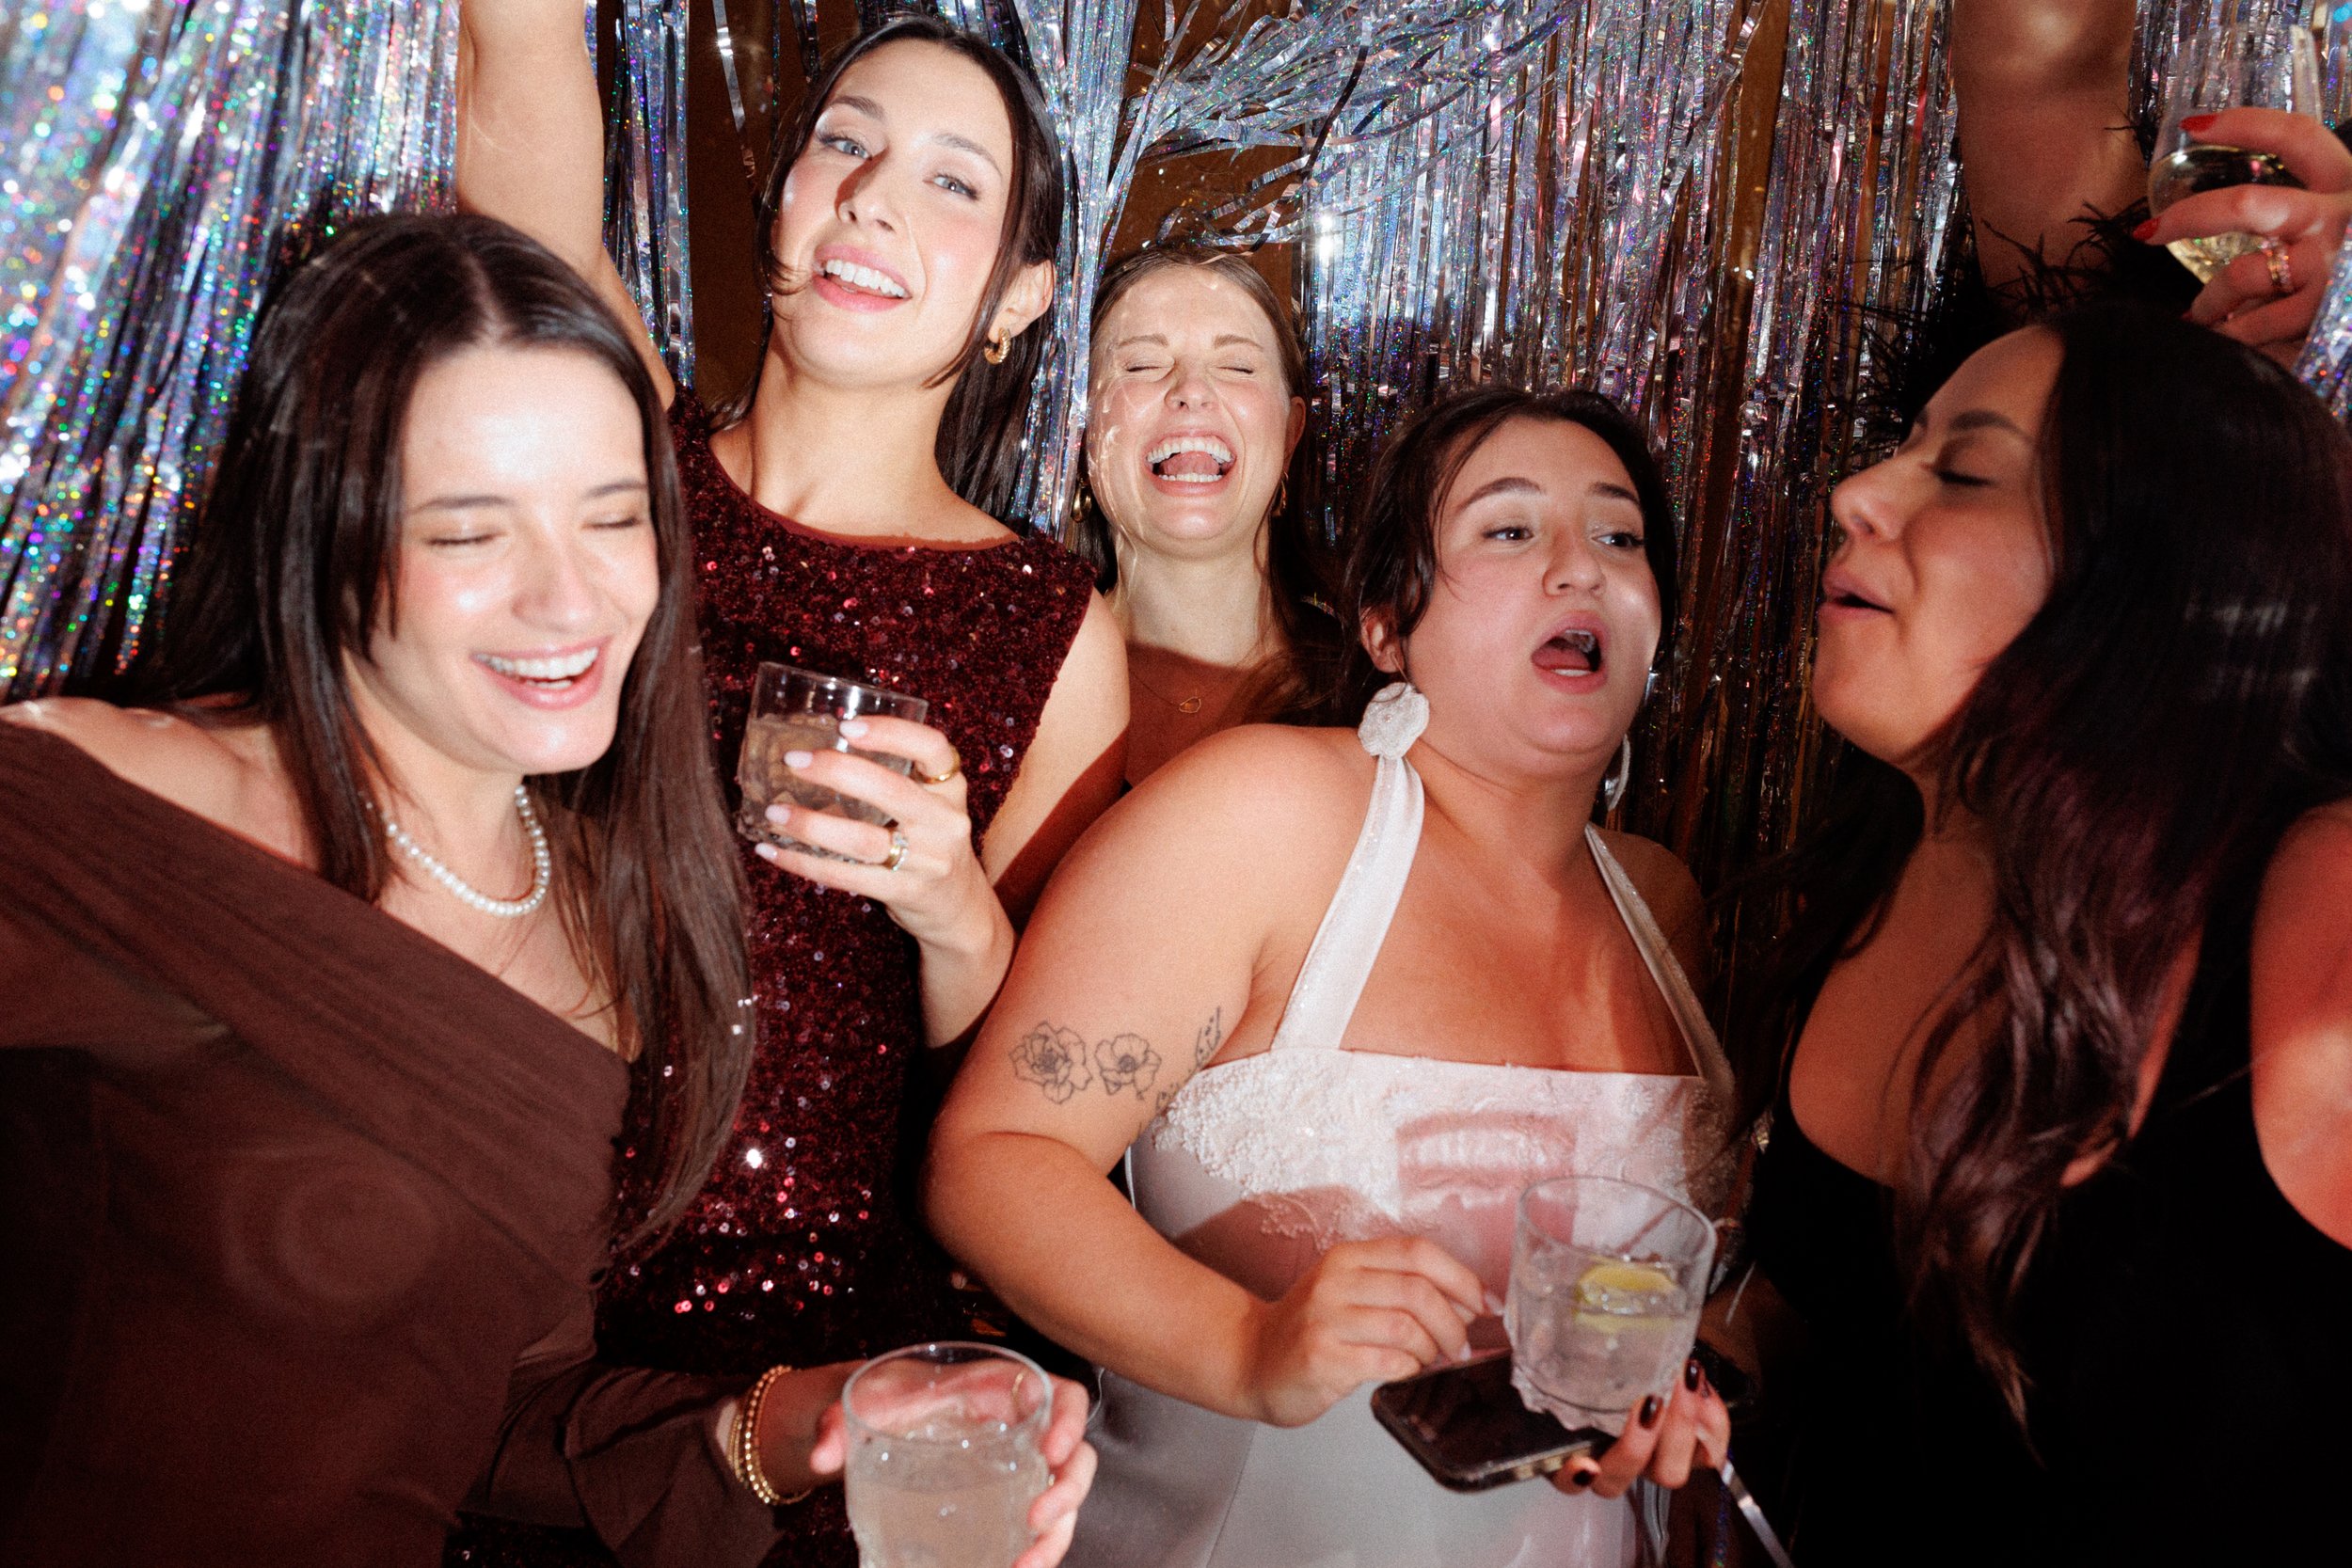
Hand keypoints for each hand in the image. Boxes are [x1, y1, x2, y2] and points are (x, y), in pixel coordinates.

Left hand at [756, 716, 996, 948]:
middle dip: (837, 771)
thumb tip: (820, 745)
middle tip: (794, 760)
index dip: (891, 732)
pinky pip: (848, 876)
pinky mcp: (904, 892)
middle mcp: (945, 822)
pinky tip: (774, 851)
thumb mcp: (931, 803)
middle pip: (891, 791)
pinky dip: (806, 863)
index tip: (846, 726)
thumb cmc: (930, 841)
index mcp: (951, 788)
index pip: (932, 748)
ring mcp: (927, 861)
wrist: (958, 905)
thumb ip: (896, 777)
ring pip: (863, 840)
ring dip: (812, 824)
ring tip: (774, 812)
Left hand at [807, 1373, 1097, 1567]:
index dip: (1071, 1420)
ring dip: (1058, 1533)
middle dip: (1069, 1490)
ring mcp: (1020, 1466)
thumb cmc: (885, 1399)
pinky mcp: (1008, 1498)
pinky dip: (1038, 1548)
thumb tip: (822, 1459)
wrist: (879, 1418)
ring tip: (1027, 1564)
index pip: (1063, 1395)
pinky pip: (1041, 1523)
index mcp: (1002, 1391)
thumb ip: (840, 1424)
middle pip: (1076, 1455)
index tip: (1054, 1450)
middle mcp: (1022, 1429)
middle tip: (1038, 1519)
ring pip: (1064, 1497)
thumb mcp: (866, 1402)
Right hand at [1237, 1236, 1485, 1427]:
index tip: (1484, 1303)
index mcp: (1348, 1257)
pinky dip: (1408, 1369)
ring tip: (1430, 1360)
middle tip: (1461, 1345)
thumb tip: (1470, 1303)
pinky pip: (1387, 1362)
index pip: (1417, 1252)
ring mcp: (1325, 1318)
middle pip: (1418, 1290)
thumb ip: (1400, 1287)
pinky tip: (1404, 1371)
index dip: (1461, 1277)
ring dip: (1432, 1350)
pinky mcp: (1321, 1357)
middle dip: (1454, 1323)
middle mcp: (1335, 1280)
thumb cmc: (1312, 1328)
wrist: (1251, 1358)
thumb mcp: (1349, 1290)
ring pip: (1407, 1327)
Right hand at [1551, 1354, 1730, 1500]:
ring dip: (1677, 1431)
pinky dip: (1712, 1426)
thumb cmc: (1599, 1341)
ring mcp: (1655, 1457)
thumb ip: (1539, 1341)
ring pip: (1668, 1473)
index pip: (1567, 1480)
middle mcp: (1614, 1459)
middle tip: (1648, 1399)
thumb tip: (1517, 1326)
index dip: (1574, 1476)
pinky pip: (1708, 1454)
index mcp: (1574, 1445)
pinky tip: (1702, 1389)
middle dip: (1636, 1445)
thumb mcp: (1560, 1338)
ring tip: (1681, 1382)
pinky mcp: (1692, 1445)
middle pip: (1622, 1479)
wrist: (1649, 1336)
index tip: (1583, 1460)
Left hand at [2145, 107, 2351, 364]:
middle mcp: (2341, 215)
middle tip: (2148, 232)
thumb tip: (2226, 217)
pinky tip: (2224, 337)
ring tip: (2199, 316)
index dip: (2245, 124)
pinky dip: (2233, 333)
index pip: (2297, 136)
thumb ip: (2306, 210)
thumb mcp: (2345, 220)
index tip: (2193, 125)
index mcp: (2348, 182)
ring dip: (2210, 299)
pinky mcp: (2329, 309)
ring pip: (2241, 273)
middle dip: (2188, 218)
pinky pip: (2258, 323)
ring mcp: (2335, 263)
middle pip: (2247, 204)